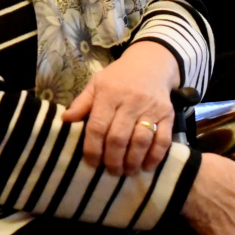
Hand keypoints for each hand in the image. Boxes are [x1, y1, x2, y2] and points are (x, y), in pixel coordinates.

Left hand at [62, 40, 178, 174]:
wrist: (152, 63)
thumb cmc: (119, 77)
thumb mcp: (97, 84)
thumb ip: (82, 103)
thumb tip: (65, 120)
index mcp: (109, 94)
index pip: (98, 126)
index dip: (93, 148)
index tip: (91, 163)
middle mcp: (131, 101)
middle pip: (119, 138)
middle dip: (113, 160)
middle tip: (111, 171)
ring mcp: (151, 108)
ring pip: (141, 141)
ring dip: (133, 161)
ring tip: (126, 171)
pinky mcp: (168, 114)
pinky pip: (163, 139)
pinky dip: (155, 156)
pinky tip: (147, 166)